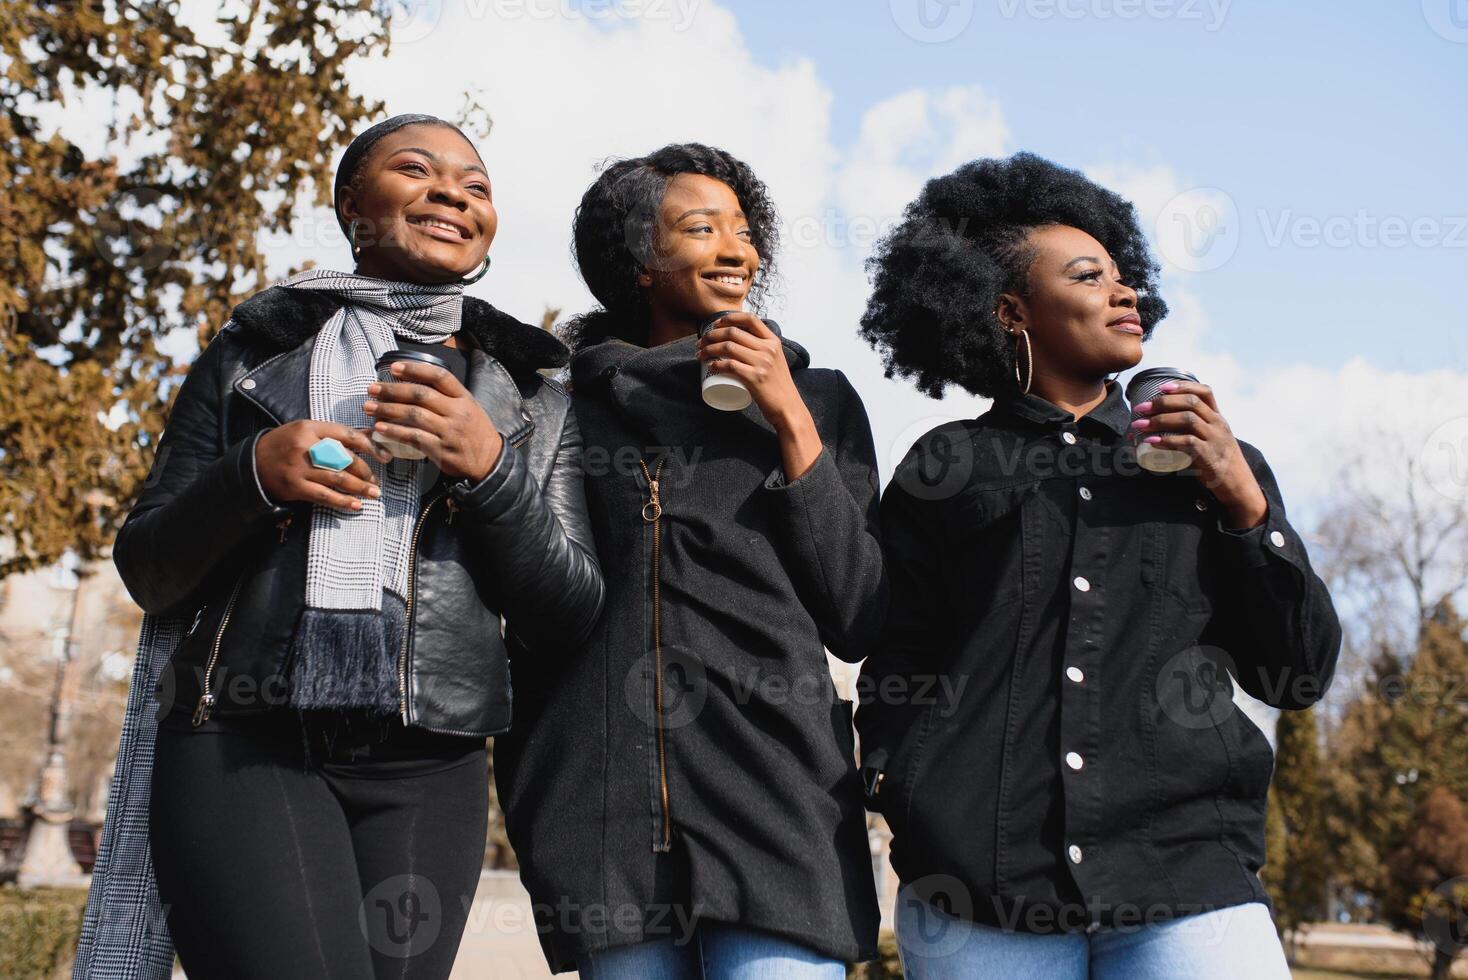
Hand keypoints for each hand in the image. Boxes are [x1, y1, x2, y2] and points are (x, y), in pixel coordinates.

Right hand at [255, 421, 385, 510]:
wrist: (253, 463)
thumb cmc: (287, 444)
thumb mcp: (308, 431)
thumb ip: (336, 434)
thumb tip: (370, 435)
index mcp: (310, 427)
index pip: (347, 435)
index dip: (370, 446)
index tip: (386, 456)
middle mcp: (305, 446)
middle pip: (345, 458)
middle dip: (365, 471)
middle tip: (376, 480)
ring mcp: (300, 467)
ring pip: (338, 478)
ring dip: (360, 488)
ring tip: (374, 493)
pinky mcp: (295, 486)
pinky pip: (324, 495)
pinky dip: (342, 501)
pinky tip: (356, 505)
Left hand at [363, 360, 502, 482]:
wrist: (490, 461)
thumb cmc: (475, 432)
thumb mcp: (469, 407)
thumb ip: (447, 396)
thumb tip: (414, 384)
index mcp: (464, 398)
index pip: (439, 377)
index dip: (415, 369)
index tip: (394, 367)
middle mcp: (457, 412)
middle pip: (421, 395)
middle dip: (392, 390)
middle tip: (372, 388)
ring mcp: (449, 431)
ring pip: (414, 415)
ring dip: (388, 410)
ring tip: (370, 407)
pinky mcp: (441, 450)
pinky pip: (414, 438)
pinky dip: (394, 432)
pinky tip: (380, 429)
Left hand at [695, 314, 807, 429]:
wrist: (788, 407)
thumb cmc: (778, 385)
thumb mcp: (775, 360)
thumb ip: (763, 349)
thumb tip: (740, 341)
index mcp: (773, 341)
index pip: (750, 319)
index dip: (729, 318)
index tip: (715, 324)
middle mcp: (768, 349)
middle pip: (733, 332)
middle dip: (711, 335)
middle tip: (701, 342)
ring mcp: (762, 363)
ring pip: (728, 347)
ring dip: (709, 349)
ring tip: (700, 354)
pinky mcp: (755, 378)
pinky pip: (730, 365)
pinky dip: (716, 365)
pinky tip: (710, 366)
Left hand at [1130, 380, 1267, 528]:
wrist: (1238, 486)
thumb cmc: (1217, 464)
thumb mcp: (1210, 441)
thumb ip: (1191, 433)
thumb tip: (1155, 431)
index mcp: (1218, 418)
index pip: (1204, 392)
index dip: (1182, 386)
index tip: (1160, 388)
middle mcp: (1218, 424)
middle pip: (1190, 403)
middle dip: (1162, 402)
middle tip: (1140, 409)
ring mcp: (1215, 439)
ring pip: (1187, 419)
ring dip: (1159, 420)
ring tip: (1139, 425)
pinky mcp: (1210, 455)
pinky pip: (1187, 442)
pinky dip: (1167, 441)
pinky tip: (1151, 442)